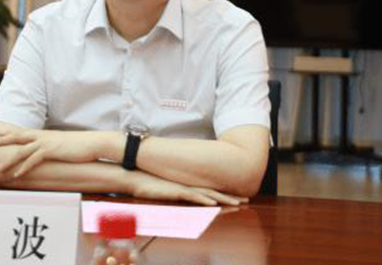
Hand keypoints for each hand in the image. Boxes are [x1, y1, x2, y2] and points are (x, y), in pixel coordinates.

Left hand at [0, 128, 106, 176]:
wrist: (91, 143)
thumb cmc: (79, 145)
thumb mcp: (63, 144)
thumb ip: (54, 146)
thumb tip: (50, 151)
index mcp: (45, 134)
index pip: (24, 132)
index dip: (11, 133)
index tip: (0, 133)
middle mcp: (43, 136)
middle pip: (18, 137)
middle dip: (4, 141)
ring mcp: (46, 143)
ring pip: (22, 150)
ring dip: (9, 160)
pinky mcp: (51, 150)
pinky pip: (33, 160)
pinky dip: (24, 167)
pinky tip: (16, 175)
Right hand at [128, 170, 246, 205]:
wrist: (135, 176)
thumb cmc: (150, 182)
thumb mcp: (167, 188)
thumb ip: (178, 190)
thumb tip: (185, 192)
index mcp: (189, 185)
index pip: (211, 191)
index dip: (226, 194)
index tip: (239, 198)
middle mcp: (189, 186)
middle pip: (214, 192)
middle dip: (230, 197)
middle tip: (246, 200)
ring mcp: (183, 188)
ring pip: (208, 195)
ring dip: (223, 200)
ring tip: (237, 203)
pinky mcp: (175, 191)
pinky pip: (192, 196)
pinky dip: (203, 200)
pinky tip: (213, 204)